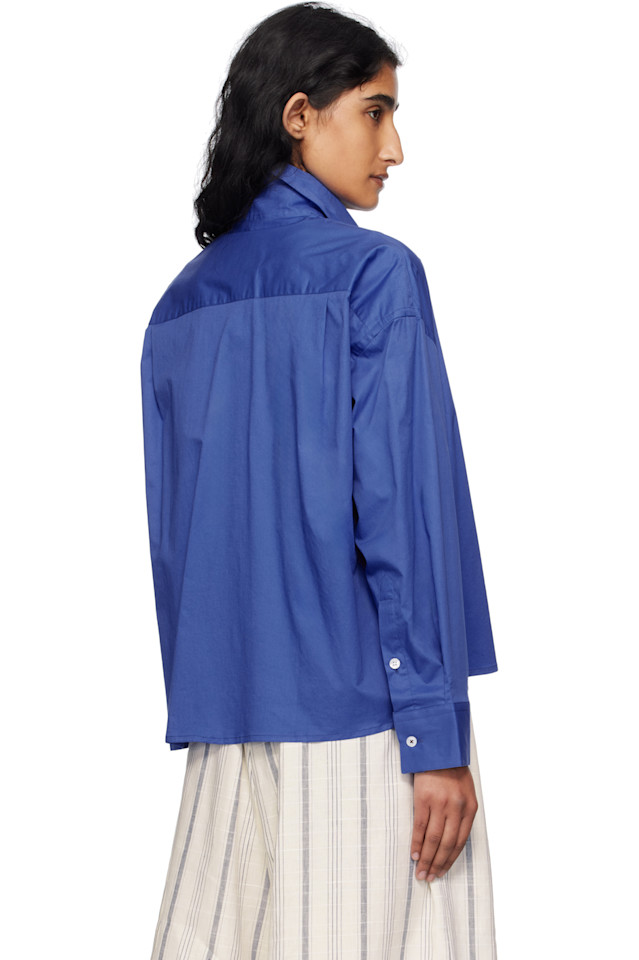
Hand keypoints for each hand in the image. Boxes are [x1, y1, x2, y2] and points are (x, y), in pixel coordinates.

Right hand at [411, 765, 477, 881]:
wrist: (438, 748)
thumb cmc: (452, 770)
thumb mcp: (466, 791)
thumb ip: (462, 813)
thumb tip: (453, 837)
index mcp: (470, 808)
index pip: (461, 842)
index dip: (450, 860)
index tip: (442, 871)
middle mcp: (457, 808)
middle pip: (447, 844)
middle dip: (438, 864)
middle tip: (429, 877)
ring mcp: (440, 804)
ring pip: (434, 839)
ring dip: (427, 858)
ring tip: (420, 871)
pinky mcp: (424, 798)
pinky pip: (420, 826)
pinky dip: (417, 842)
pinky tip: (414, 853)